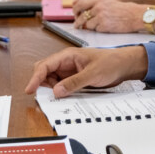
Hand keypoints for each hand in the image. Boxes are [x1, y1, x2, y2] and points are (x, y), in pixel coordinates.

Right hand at [24, 46, 147, 97]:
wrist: (124, 65)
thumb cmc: (111, 63)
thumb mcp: (93, 73)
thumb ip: (74, 82)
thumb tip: (56, 91)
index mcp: (68, 56)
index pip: (45, 65)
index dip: (35, 77)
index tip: (30, 89)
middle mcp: (66, 62)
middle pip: (44, 72)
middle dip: (41, 83)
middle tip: (45, 96)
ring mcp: (69, 71)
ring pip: (51, 80)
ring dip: (51, 89)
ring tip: (58, 97)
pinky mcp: (74, 78)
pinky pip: (61, 85)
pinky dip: (59, 92)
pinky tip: (64, 97)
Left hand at [73, 0, 145, 32]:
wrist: (137, 16)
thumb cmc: (126, 10)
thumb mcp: (111, 2)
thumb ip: (98, 5)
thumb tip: (86, 12)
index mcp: (100, 0)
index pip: (80, 3)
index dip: (75, 9)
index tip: (75, 13)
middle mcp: (98, 8)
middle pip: (80, 15)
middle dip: (77, 21)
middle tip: (76, 25)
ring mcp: (101, 17)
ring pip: (87, 25)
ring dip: (89, 27)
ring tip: (93, 28)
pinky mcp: (104, 26)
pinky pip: (95, 30)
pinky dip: (98, 31)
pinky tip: (104, 28)